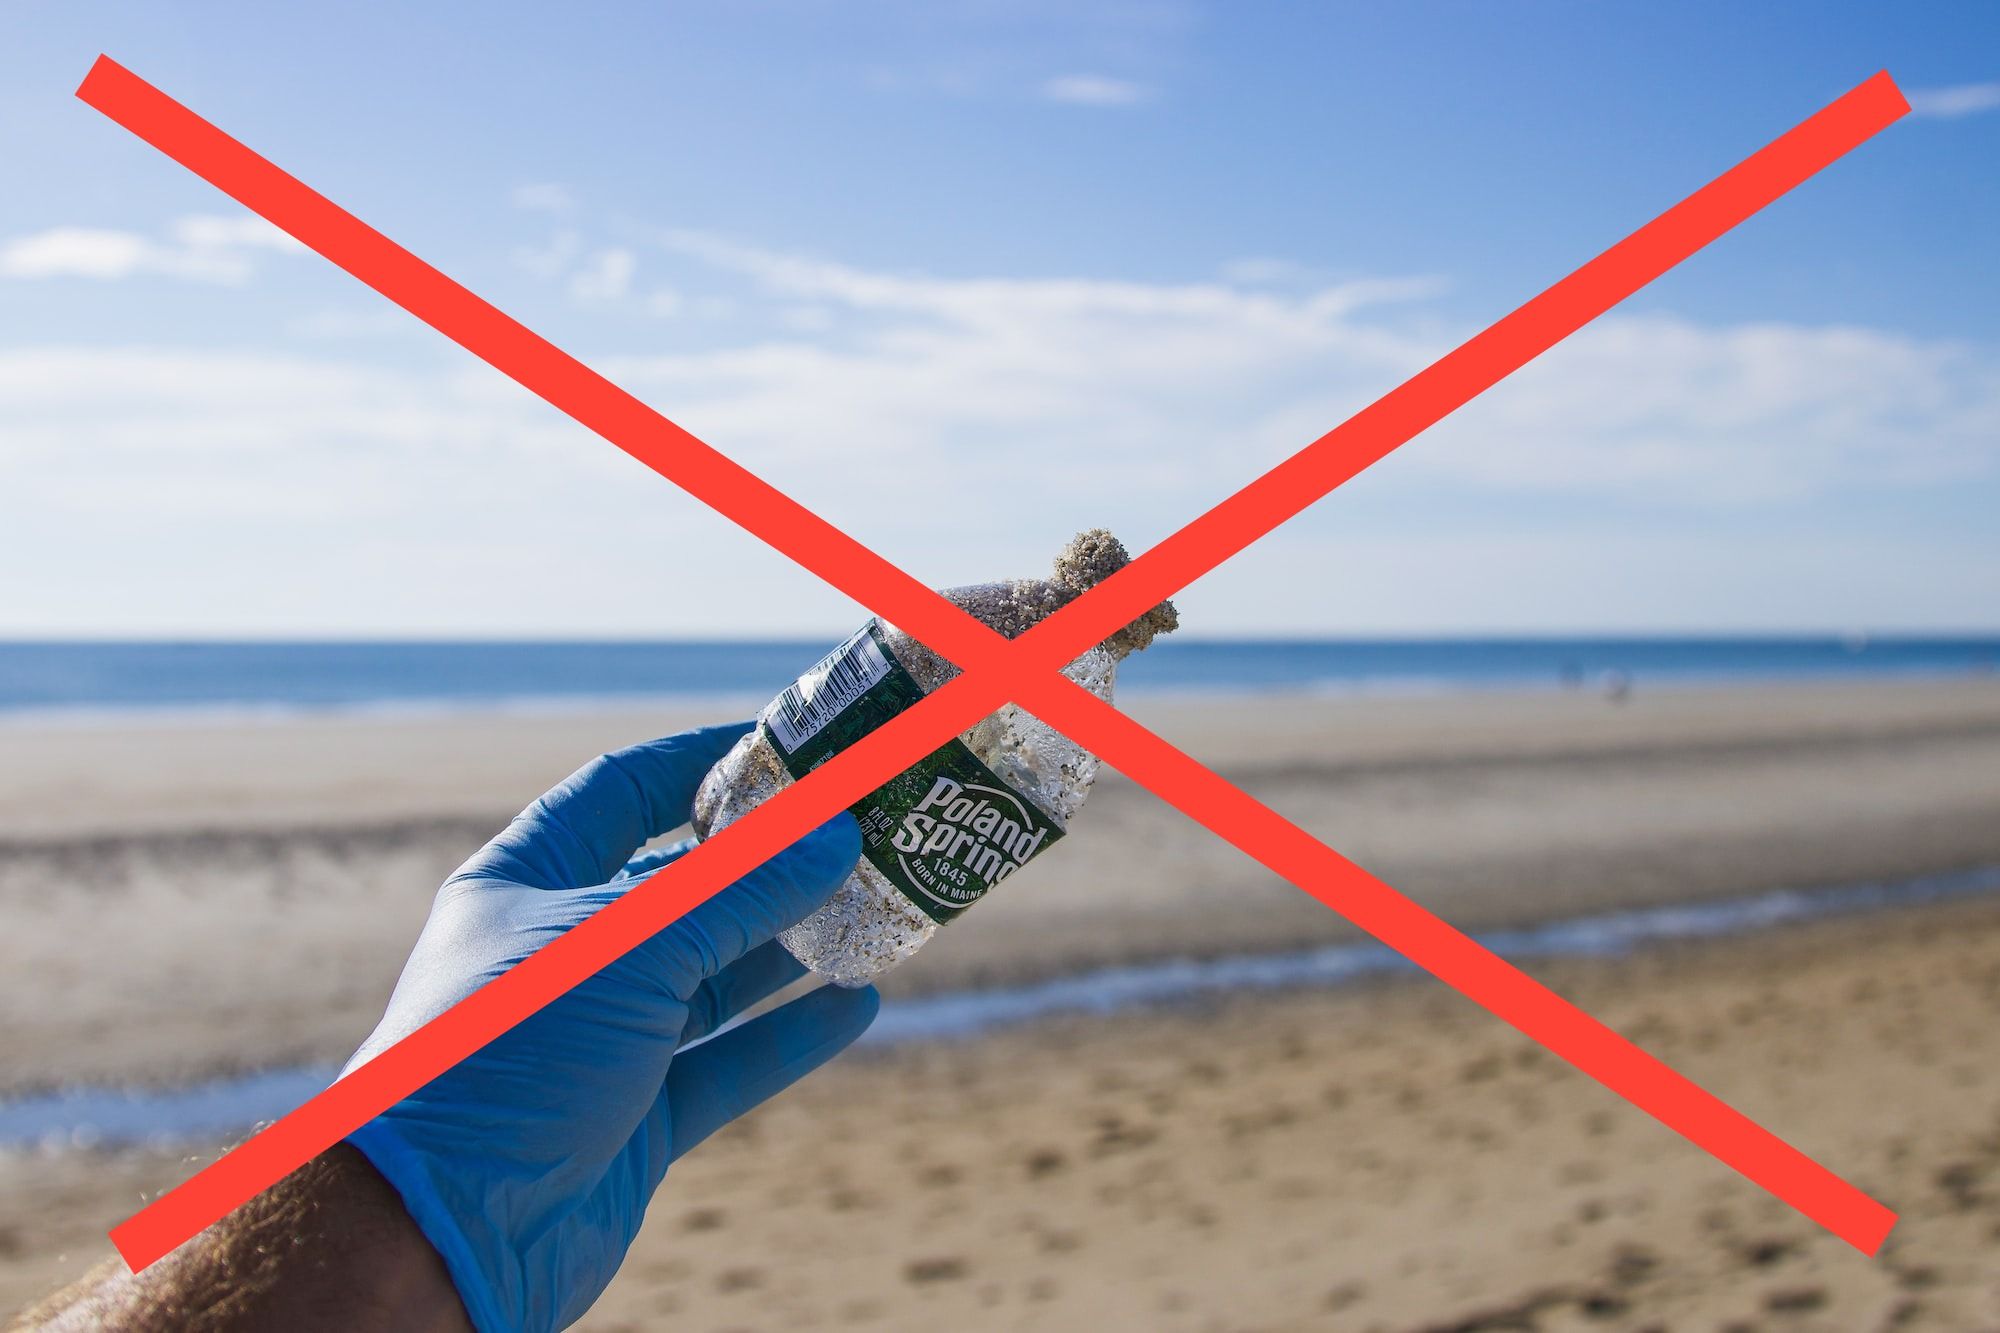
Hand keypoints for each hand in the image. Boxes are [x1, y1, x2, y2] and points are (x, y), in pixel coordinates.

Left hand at [344, 721, 874, 1331]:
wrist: (438, 1230)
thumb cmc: (503, 1053)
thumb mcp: (628, 945)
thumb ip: (738, 893)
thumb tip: (834, 837)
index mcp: (526, 881)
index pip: (622, 793)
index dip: (701, 765)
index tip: (785, 748)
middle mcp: (561, 954)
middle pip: (681, 889)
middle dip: (767, 864)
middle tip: (853, 834)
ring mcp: (598, 1041)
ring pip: (711, 979)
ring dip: (789, 948)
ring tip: (872, 911)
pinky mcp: (631, 1120)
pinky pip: (725, 1064)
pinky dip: (788, 1036)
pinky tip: (855, 1007)